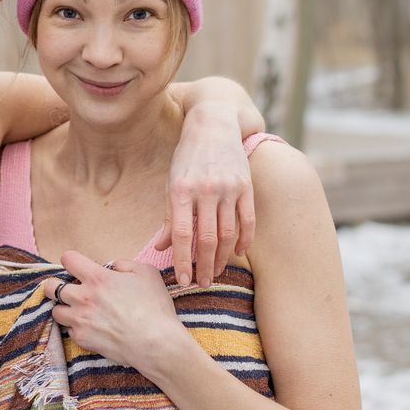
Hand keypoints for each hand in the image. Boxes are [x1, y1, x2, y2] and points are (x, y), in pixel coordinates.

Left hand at [46, 250, 189, 377]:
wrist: (155, 343)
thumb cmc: (154, 307)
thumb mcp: (147, 273)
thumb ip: (125, 264)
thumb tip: (112, 267)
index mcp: (97, 278)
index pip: (68, 259)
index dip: (71, 260)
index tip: (77, 266)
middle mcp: (83, 297)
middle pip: (51, 287)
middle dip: (57, 285)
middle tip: (69, 289)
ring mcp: (80, 320)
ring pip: (55, 311)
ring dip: (64, 308)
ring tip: (78, 310)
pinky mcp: (82, 339)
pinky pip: (69, 330)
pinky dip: (76, 327)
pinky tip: (90, 326)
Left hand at [152, 101, 255, 285]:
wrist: (213, 125)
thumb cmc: (187, 158)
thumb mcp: (171, 183)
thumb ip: (169, 217)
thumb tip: (162, 247)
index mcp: (180, 190)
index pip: (182, 235)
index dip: (182, 261)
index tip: (183, 280)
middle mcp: (205, 190)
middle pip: (207, 239)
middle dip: (205, 266)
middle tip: (203, 284)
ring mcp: (228, 188)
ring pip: (228, 233)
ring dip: (223, 258)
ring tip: (217, 272)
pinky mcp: (246, 186)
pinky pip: (248, 220)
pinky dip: (245, 240)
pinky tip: (239, 253)